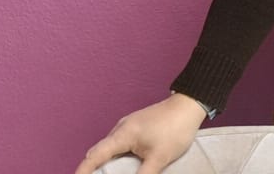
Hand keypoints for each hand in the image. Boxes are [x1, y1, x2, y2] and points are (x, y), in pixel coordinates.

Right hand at [74, 93, 207, 173]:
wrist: (190, 106)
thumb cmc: (175, 128)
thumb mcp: (158, 158)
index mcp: (122, 134)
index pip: (95, 155)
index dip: (84, 170)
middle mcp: (121, 128)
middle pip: (100, 151)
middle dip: (94, 168)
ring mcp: (129, 125)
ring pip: (111, 147)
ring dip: (107, 162)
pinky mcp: (137, 126)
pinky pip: (120, 143)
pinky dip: (117, 156)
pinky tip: (124, 165)